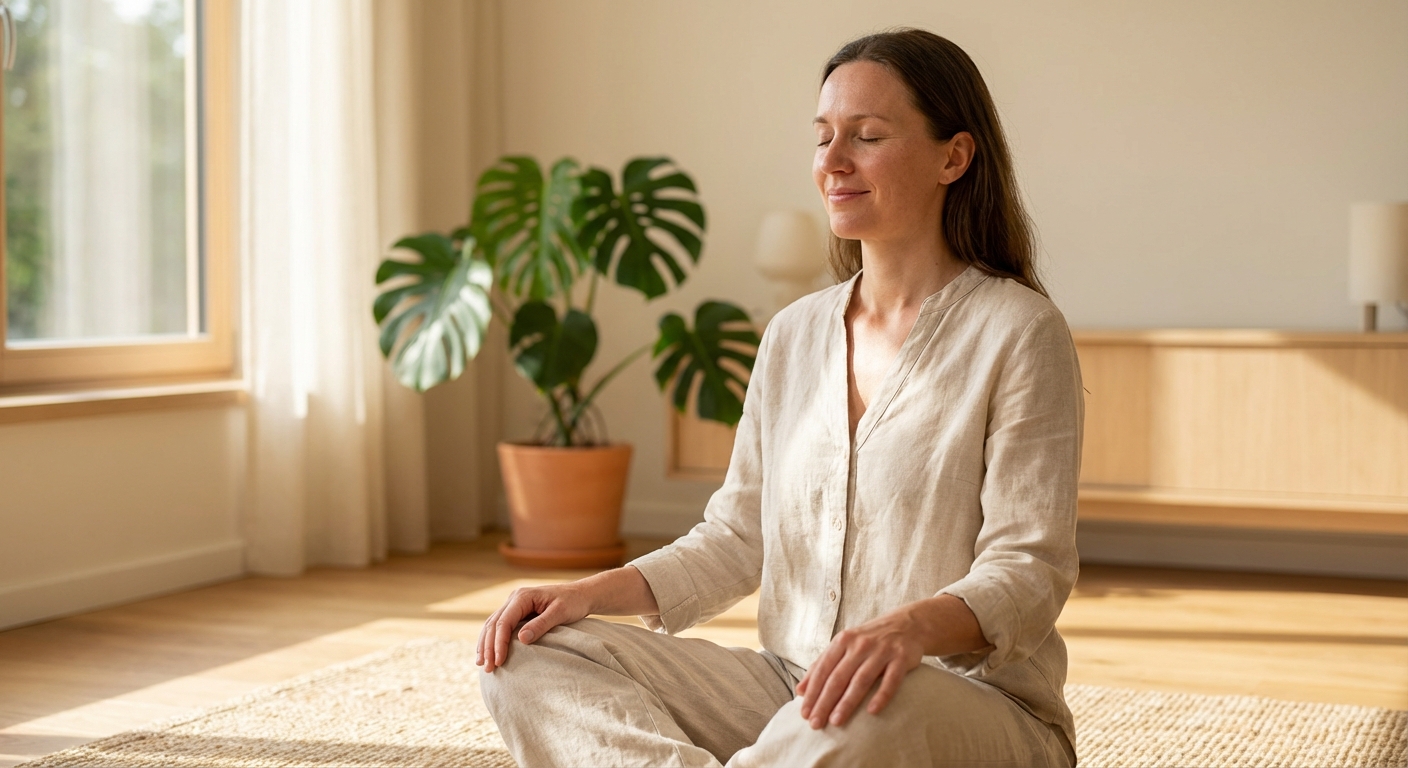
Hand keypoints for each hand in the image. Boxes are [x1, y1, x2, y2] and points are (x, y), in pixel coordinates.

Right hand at [476, 582, 591, 672]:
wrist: (581, 594)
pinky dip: (492, 640)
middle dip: (488, 647)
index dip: (499, 643)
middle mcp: (514, 598)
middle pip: (493, 624)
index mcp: (523, 596)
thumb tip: (521, 639)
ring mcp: (514, 604)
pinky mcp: (517, 612)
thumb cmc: (573, 602)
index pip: (504, 622)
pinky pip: (499, 626)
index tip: (498, 662)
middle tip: (488, 668)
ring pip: (492, 625)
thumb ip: (541, 624)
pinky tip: (488, 653)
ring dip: (486, 644)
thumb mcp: (560, 613)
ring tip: (482, 664)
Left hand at [795, 609, 924, 727]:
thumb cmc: (870, 639)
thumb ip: (822, 665)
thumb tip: (800, 690)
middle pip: (838, 677)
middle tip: (816, 724)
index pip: (822, 669)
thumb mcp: (844, 645)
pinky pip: (891, 680)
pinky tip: (872, 711)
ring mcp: (881, 651)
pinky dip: (881, 696)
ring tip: (836, 721)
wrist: (907, 623)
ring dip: (847, 702)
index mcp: (843, 641)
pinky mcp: (901, 658)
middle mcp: (860, 645)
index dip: (812, 692)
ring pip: (861, 680)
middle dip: (825, 702)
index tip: (804, 714)